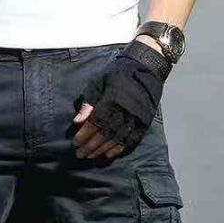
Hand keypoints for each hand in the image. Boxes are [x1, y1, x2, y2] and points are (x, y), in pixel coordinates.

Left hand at [72, 40, 170, 158]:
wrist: (148, 66)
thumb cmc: (120, 72)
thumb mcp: (100, 81)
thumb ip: (89, 102)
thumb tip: (77, 121)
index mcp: (113, 99)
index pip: (96, 122)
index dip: (84, 134)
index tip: (75, 143)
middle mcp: (125, 111)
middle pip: (105, 134)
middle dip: (91, 145)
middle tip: (80, 154)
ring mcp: (136, 118)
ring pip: (116, 139)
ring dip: (102, 149)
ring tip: (91, 155)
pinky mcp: (144, 122)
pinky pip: (130, 140)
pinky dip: (119, 149)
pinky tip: (109, 154)